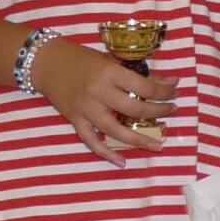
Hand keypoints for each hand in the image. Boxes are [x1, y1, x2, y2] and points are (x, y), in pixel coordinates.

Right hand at [27, 37, 175, 162]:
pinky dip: (106, 153)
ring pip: (116, 130)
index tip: (174, 91)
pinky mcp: (74, 120)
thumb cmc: (81, 58)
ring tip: (158, 145)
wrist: (45, 62)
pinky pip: (91, 141)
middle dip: (158, 111)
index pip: (144, 87)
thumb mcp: (110, 60)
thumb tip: (168, 82)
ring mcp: (85, 109)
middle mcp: (98, 92)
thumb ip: (136, 73)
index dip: (163, 92)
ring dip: (139, 139)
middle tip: (172, 111)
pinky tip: (121, 163)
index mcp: (109, 73)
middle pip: (134, 109)